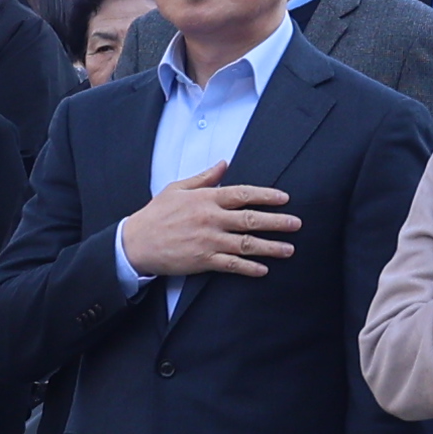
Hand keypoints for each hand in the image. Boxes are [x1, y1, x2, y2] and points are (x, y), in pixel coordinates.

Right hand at [118, 179, 300, 282]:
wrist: (135, 243)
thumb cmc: (156, 214)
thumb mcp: (177, 188)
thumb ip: (204, 178)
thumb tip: (224, 164)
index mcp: (206, 199)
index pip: (243, 194)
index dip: (266, 195)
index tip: (284, 198)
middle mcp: (211, 219)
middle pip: (251, 220)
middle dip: (277, 222)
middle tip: (297, 223)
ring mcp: (208, 241)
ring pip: (246, 244)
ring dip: (270, 247)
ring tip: (290, 249)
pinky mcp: (203, 260)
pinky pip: (231, 265)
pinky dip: (249, 268)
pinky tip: (264, 269)